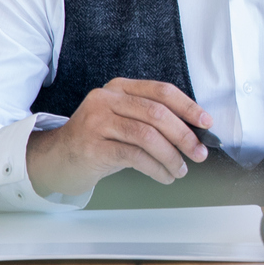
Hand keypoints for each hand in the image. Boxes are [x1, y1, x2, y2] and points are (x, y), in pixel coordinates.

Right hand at [25, 78, 209, 198]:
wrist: (57, 159)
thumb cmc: (98, 140)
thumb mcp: (123, 120)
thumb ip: (151, 119)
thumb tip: (194, 132)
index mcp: (119, 88)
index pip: (161, 91)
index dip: (188, 106)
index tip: (206, 122)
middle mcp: (106, 100)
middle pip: (156, 113)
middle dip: (184, 135)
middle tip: (199, 153)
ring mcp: (96, 122)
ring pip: (147, 135)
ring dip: (171, 156)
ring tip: (180, 170)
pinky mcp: (92, 147)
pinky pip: (134, 156)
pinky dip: (156, 168)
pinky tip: (164, 176)